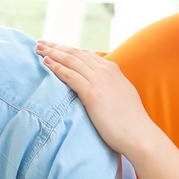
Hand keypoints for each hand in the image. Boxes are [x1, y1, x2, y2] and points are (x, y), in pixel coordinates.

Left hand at [34, 40, 160, 157]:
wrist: (139, 135)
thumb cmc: (130, 122)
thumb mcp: (121, 94)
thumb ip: (110, 85)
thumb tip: (100, 87)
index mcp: (113, 69)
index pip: (86, 54)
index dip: (68, 49)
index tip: (55, 47)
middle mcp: (106, 70)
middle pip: (75, 53)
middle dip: (57, 47)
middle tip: (41, 43)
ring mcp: (99, 80)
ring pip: (70, 60)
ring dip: (52, 53)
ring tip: (38, 49)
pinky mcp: (92, 93)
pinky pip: (69, 75)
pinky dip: (56, 67)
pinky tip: (45, 63)